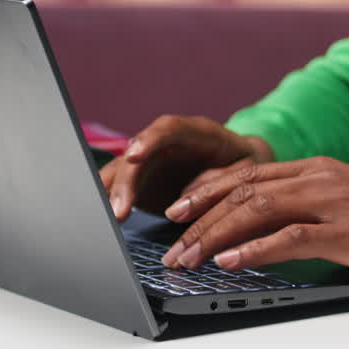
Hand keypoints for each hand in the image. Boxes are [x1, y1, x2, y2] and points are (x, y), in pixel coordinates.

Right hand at [99, 115, 274, 220]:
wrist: (241, 164)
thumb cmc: (245, 165)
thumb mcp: (245, 171)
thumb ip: (218, 180)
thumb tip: (187, 198)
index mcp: (196, 132)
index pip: (167, 129)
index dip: (149, 140)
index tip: (134, 156)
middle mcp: (166, 143)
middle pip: (137, 156)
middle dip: (124, 182)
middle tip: (119, 210)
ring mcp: (151, 160)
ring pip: (122, 172)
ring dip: (111, 195)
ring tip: (108, 218)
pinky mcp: (143, 180)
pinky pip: (120, 188)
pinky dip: (111, 202)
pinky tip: (103, 218)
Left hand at [159, 156, 348, 285]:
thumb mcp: (348, 206)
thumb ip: (307, 210)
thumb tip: (261, 232)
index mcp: (318, 170)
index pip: (248, 173)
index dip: (207, 190)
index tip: (177, 210)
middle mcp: (322, 178)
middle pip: (244, 190)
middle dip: (201, 216)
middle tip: (171, 242)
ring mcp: (337, 203)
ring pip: (259, 210)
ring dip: (216, 235)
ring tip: (189, 256)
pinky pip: (293, 237)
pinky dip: (256, 250)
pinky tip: (231, 262)